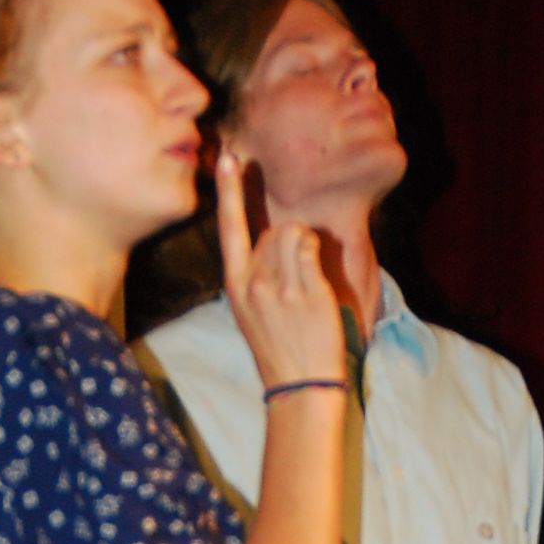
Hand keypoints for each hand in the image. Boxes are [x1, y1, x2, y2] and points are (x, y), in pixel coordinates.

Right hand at [215, 145, 345, 392]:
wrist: (299, 385)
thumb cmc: (280, 349)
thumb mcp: (252, 312)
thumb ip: (257, 275)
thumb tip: (275, 240)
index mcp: (235, 284)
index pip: (229, 228)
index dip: (229, 191)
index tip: (227, 157)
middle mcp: (251, 281)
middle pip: (272, 231)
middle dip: (289, 243)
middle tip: (297, 284)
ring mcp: (277, 286)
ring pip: (292, 232)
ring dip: (305, 246)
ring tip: (307, 282)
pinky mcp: (303, 290)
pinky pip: (309, 246)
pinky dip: (316, 254)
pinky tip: (316, 284)